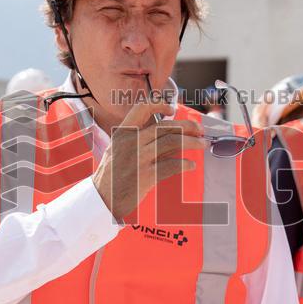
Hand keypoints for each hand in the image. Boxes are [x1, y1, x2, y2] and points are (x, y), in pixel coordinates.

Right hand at [93, 99, 205, 220]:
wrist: (101, 198)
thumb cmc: (112, 175)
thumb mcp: (119, 149)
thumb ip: (140, 140)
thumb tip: (169, 134)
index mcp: (123, 132)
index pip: (142, 108)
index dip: (159, 105)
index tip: (172, 110)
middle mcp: (131, 142)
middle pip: (164, 126)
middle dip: (187, 126)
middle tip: (199, 130)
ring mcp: (138, 158)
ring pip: (171, 142)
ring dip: (191, 142)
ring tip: (202, 144)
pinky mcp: (145, 176)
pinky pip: (171, 165)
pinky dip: (185, 164)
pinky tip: (191, 165)